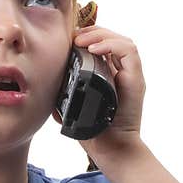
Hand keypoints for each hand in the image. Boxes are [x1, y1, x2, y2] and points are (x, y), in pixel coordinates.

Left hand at [52, 24, 146, 160]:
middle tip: (74, 37)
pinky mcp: (136, 80)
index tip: (68, 39)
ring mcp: (131, 76)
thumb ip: (64, 92)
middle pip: (112, 39)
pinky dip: (112, 45)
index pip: (102, 45)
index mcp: (108, 75)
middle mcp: (122, 73)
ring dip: (101, 35)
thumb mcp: (72, 106)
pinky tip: (95, 50)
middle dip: (92, 32)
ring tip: (82, 41)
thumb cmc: (94, 132)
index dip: (87, 37)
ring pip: (122, 41)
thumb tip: (45, 82)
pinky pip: (129, 52)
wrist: (112, 150)